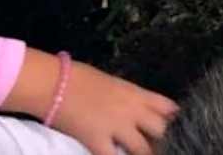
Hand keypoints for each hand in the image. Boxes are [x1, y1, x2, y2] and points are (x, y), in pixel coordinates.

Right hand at [53, 62, 177, 154]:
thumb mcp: (110, 82)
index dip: (170, 119)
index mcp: (135, 92)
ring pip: (143, 150)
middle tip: (152, 145)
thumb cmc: (77, 76)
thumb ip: (127, 95)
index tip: (170, 126)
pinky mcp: (98, 142)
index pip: (167, 107)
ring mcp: (117, 127)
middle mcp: (131, 110)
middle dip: (159, 139)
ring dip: (141, 153)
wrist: (52, 83)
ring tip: (135, 154)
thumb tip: (134, 106)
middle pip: (161, 130)